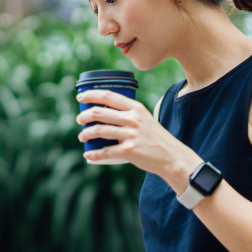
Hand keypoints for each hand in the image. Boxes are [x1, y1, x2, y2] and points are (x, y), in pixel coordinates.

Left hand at [76, 89, 201, 186]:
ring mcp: (131, 135)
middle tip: (80, 120)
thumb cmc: (156, 138)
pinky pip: (105, 151)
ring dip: (85, 134)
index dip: (91, 95)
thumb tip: (106, 114)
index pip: (108, 96)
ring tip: (82, 137)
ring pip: (98, 130)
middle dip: (84, 115)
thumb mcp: (145, 119)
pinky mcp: (129, 151)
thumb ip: (129, 115)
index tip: (81, 97)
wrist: (171, 157)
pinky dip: (93, 154)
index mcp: (136, 108)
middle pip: (99, 112)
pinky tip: (88, 154)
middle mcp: (132, 119)